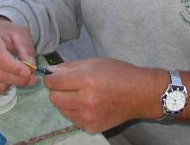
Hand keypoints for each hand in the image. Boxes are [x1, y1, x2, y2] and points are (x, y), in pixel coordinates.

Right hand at [0, 17, 38, 93]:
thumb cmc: (7, 34)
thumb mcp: (21, 34)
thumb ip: (27, 50)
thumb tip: (31, 68)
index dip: (14, 67)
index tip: (28, 72)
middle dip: (16, 78)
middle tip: (32, 79)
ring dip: (11, 84)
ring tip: (22, 77)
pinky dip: (3, 88)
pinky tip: (11, 80)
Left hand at [44, 58, 165, 132]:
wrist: (139, 94)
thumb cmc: (119, 74)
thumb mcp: (95, 62)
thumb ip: (70, 67)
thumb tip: (50, 71)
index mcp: (86, 80)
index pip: (54, 82)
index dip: (52, 78)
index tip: (56, 77)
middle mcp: (85, 100)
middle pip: (54, 98)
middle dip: (58, 90)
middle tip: (70, 86)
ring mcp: (88, 116)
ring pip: (61, 110)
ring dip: (66, 102)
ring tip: (81, 95)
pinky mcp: (91, 127)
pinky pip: (73, 119)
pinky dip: (76, 112)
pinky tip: (89, 105)